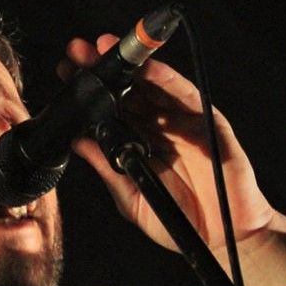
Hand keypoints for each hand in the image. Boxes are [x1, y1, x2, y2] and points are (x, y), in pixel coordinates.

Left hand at [62, 35, 275, 255]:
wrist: (222, 238)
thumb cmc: (177, 221)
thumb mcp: (131, 198)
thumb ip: (107, 168)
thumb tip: (76, 142)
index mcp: (137, 142)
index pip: (108, 110)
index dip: (88, 92)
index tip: (63, 75)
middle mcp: (157, 126)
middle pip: (126, 90)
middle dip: (100, 69)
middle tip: (75, 52)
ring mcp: (181, 121)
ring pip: (152, 85)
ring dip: (127, 65)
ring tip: (102, 47)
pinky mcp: (206, 121)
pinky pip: (183, 94)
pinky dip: (164, 78)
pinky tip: (144, 67)